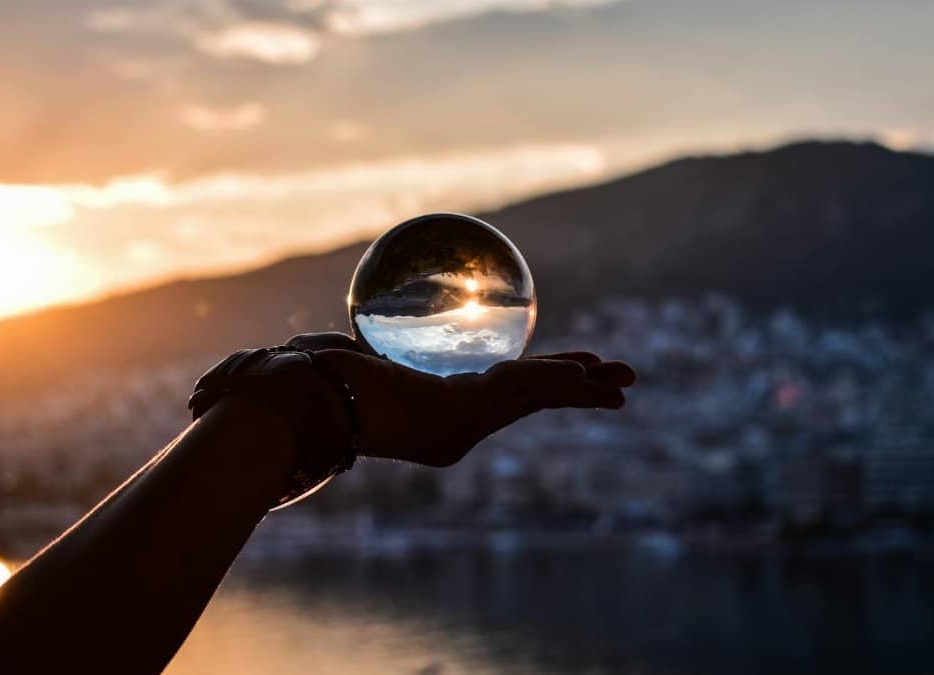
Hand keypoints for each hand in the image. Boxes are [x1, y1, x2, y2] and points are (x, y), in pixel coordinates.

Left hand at [286, 332, 635, 466]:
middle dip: (575, 392)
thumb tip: (315, 343)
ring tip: (625, 384)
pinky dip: (566, 386)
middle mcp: (461, 424)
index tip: (559, 374)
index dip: (535, 385)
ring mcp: (468, 421)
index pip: (501, 396)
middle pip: (530, 401)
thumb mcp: (340, 359)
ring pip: (538, 398)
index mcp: (441, 413)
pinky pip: (528, 393)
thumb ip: (344, 352)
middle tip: (615, 386)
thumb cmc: (314, 384)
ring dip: (583, 388)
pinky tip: (597, 381)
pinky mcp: (470, 410)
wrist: (309, 406)